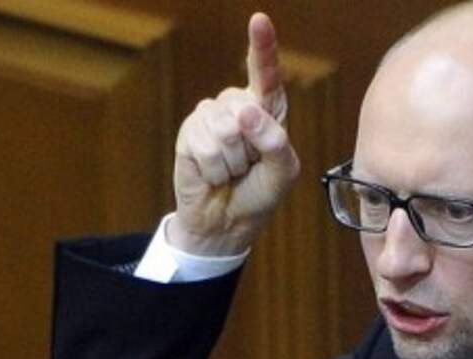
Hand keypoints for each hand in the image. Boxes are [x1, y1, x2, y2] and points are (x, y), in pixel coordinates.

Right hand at [170, 13, 299, 255]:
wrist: (227, 223)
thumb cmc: (260, 195)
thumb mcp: (283, 173)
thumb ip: (275, 143)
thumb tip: (245, 113)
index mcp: (268, 110)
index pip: (266, 74)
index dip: (262, 47)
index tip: (259, 21)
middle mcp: (238, 106)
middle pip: (245, 109)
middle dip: (251, 148)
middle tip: (248, 167)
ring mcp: (211, 117)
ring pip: (225, 129)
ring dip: (232, 162)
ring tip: (231, 171)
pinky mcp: (189, 133)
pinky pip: (205, 146)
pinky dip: (214, 169)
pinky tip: (213, 175)